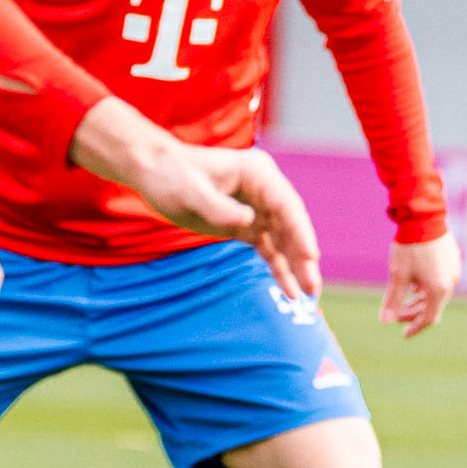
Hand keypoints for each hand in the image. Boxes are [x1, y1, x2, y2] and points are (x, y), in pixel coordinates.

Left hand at [69, 101, 322, 296]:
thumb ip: (219, 207)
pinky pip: (269, 248)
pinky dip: (279, 268)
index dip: (301, 232)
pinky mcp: (245, 224)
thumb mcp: (190, 191)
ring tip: (309, 295)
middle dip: (304, 257)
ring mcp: (257, 208)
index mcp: (257, 174)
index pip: (287, 205)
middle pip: (291, 226)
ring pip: (284, 240)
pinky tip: (289, 290)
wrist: (153, 172)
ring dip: (296, 267)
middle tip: (313, 286)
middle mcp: (264, 190)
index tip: (310, 257)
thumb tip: (250, 222)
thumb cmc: (170, 175)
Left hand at [383, 233, 460, 337]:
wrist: (424, 217)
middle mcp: (450, 283)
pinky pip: (442, 281)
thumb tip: (384, 321)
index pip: (428, 319)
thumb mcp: (398, 275)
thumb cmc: (410, 247)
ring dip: (421, 300)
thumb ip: (392, 300)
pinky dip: (429, 287)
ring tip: (406, 299)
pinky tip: (416, 283)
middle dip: (415, 313)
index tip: (404, 333)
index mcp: (438, 290)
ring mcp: (454, 271)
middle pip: (433, 307)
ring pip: (438, 293)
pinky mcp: (453, 260)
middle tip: (397, 314)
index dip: (415, 327)